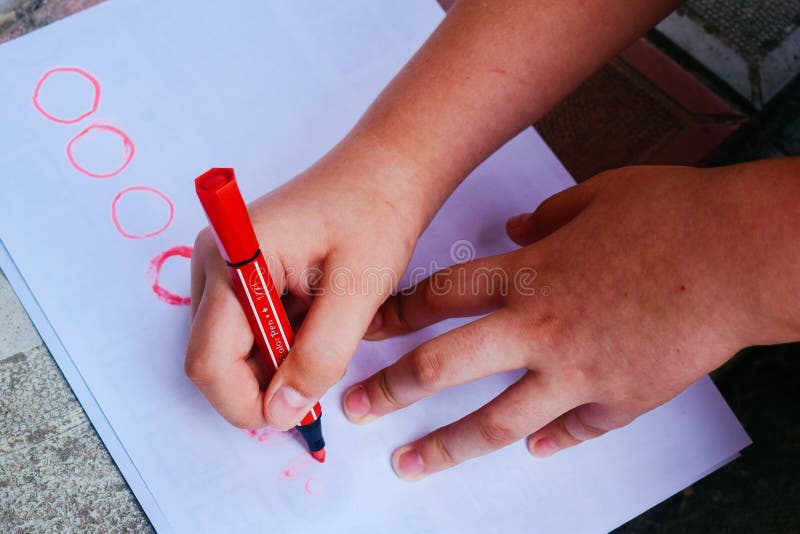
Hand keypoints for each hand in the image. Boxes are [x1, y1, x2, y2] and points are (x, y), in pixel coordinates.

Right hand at [186, 142, 431, 429]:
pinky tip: (317, 320)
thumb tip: (279, 414)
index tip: (298, 415)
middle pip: (216, 359)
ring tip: (326, 332)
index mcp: (232, 260)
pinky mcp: (241, 274)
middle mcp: (214, 264)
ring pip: (233, 350)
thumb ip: (318, 356)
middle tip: (323, 371)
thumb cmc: (376, 216)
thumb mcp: (357, 291)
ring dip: (278, 362)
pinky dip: (282, 343)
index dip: (247, 403)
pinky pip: (249, 331)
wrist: (385, 172)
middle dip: (265, 383)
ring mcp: (224, 269)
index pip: (210, 361)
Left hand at [343, 161, 799, 479]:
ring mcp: (577, 373)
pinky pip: (573, 430)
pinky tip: (530, 451)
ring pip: (496, 420)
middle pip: (444, 367)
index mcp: (528, 274)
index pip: (439, 297)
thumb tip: (518, 224)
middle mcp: (539, 329)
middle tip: (356, 408)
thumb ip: (546, 215)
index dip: (394, 313)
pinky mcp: (619, 400)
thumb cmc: (674, 215)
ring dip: (447, 444)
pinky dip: (549, 442)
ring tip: (410, 464)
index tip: (364, 330)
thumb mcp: (597, 194)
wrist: (740, 255)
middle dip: (392, 389)